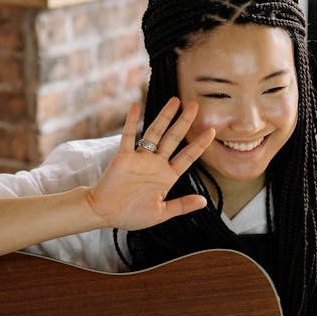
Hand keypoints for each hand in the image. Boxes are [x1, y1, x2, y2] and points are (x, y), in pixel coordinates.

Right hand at [85, 98, 215, 230]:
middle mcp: (155, 164)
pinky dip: (131, 121)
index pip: (187, 157)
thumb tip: (204, 201)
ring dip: (165, 116)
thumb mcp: (161, 213)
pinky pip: (129, 136)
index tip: (212, 131)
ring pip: (155, 133)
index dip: (199, 145)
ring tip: (175, 100)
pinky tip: (135, 106)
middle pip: (173, 138)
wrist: (104, 213)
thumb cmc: (131, 215)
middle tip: (195, 105)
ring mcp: (140, 158)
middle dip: (184, 122)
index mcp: (166, 177)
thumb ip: (182, 206)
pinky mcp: (123, 156)